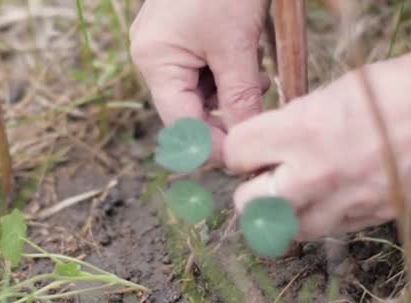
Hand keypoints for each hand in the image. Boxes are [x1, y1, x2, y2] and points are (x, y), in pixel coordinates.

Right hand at [129, 0, 269, 164]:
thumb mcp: (237, 46)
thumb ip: (240, 98)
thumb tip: (246, 140)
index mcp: (156, 60)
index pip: (179, 123)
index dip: (209, 146)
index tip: (241, 158)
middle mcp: (152, 56)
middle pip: (187, 109)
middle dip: (223, 116)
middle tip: (257, 116)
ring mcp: (164, 45)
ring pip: (198, 92)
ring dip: (229, 94)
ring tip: (254, 73)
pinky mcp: (180, 36)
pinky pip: (202, 70)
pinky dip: (226, 75)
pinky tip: (246, 61)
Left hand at [224, 41, 410, 240]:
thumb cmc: (394, 88)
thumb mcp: (329, 94)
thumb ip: (292, 125)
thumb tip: (270, 146)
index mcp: (299, 131)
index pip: (234, 154)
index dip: (238, 151)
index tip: (249, 150)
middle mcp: (313, 173)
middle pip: (247, 205)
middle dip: (251, 190)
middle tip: (267, 177)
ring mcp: (341, 203)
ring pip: (283, 231)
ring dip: (282, 214)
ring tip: (297, 193)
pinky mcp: (367, 220)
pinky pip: (324, 231)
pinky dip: (318, 219)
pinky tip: (331, 198)